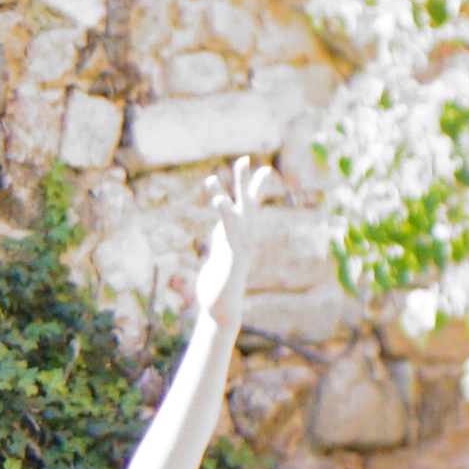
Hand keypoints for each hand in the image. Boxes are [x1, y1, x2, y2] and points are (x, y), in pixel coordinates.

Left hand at [186, 157, 278, 342]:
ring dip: (222, 194)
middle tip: (243, 158)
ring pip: (234, 215)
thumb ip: (223, 239)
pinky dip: (224, 214)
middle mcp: (245, 238)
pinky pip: (228, 230)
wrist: (222, 309)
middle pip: (247, 205)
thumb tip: (222, 227)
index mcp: (241, 236)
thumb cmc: (219, 285)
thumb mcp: (220, 255)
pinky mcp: (233, 256)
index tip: (257, 167)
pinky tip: (217, 200)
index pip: (249, 207)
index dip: (253, 187)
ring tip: (210, 178)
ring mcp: (241, 247)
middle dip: (245, 182)